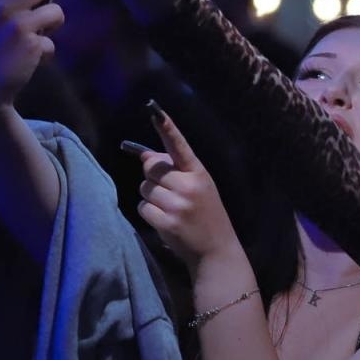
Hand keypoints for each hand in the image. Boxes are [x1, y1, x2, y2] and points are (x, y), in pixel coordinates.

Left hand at [134, 107, 242, 271]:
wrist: (217, 249)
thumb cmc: (206, 214)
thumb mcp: (199, 187)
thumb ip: (176, 170)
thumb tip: (145, 156)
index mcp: (198, 172)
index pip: (179, 145)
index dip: (166, 127)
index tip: (154, 109)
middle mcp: (189, 185)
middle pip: (151, 169)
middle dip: (153, 179)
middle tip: (169, 193)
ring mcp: (178, 204)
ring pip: (144, 189)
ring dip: (151, 198)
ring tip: (171, 210)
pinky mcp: (168, 222)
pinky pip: (143, 208)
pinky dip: (149, 214)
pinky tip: (165, 221)